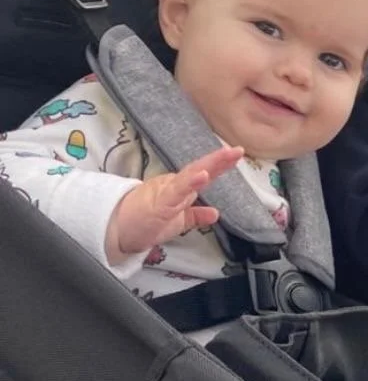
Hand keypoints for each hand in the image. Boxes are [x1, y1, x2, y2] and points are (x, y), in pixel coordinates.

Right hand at [106, 145, 242, 263]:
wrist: (116, 230)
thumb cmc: (146, 222)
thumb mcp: (178, 221)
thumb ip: (196, 216)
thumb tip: (216, 213)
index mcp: (179, 188)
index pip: (203, 173)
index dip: (219, 164)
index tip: (236, 154)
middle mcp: (174, 185)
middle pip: (198, 169)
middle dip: (218, 160)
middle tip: (237, 150)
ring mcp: (166, 192)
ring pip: (188, 176)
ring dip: (207, 166)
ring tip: (224, 156)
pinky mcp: (159, 203)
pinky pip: (176, 192)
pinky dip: (190, 183)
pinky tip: (202, 176)